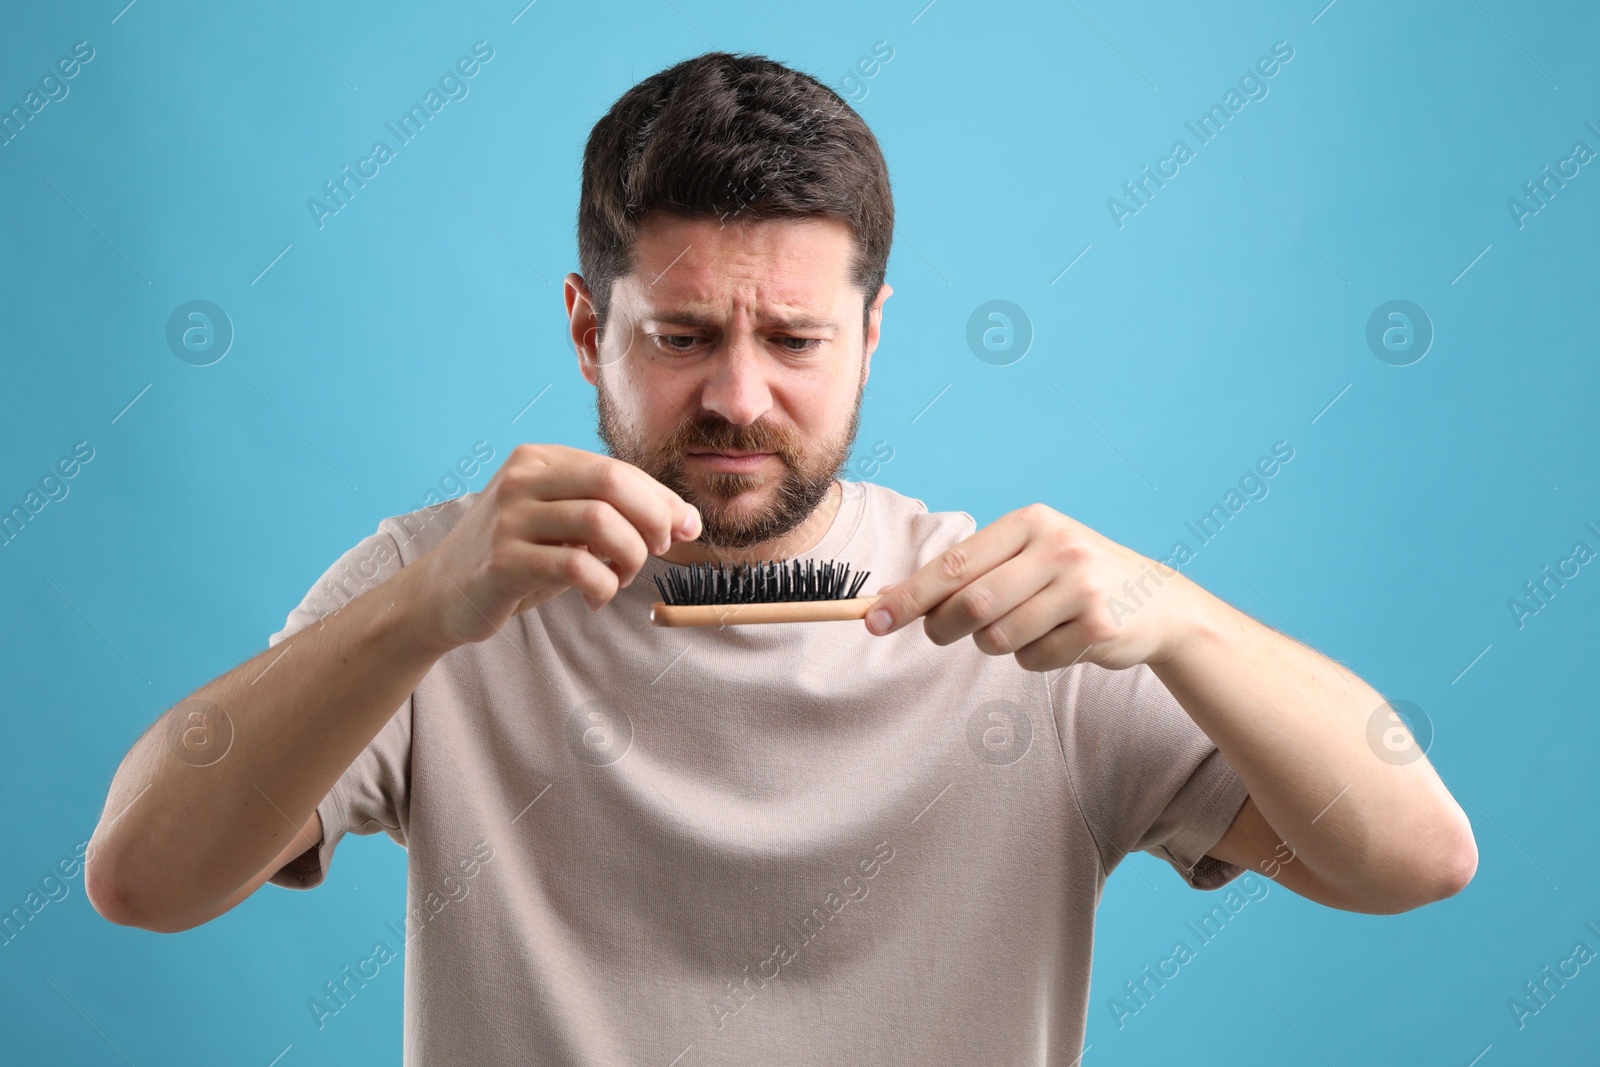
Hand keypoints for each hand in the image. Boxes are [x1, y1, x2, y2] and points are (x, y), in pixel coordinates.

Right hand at [404, 443, 700, 651]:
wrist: (441, 593)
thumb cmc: (516, 557)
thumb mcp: (563, 525)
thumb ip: (614, 514)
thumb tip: (686, 520)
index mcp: (540, 460)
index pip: (619, 469)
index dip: (662, 499)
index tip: (686, 529)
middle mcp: (522, 479)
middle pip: (613, 482)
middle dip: (653, 518)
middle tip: (658, 551)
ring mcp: (509, 518)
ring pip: (600, 522)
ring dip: (630, 555)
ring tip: (622, 576)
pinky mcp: (502, 561)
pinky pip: (577, 566)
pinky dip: (603, 585)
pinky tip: (596, 597)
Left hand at [862, 503, 1201, 671]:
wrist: (1158, 602)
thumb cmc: (1071, 578)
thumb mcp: (1026, 556)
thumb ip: (969, 571)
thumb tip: (892, 597)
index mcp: (1030, 522)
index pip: (954, 563)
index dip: (909, 596)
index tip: (873, 621)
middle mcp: (1057, 546)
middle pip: (972, 604)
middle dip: (943, 627)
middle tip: (938, 635)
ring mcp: (1081, 585)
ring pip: (999, 637)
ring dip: (996, 644)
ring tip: (1024, 627)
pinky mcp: (1098, 625)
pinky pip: (1033, 659)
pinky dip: (1033, 659)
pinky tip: (1059, 640)